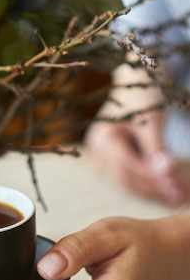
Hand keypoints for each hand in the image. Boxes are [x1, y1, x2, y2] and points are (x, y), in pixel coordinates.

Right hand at [85, 64, 188, 204]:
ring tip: (180, 194)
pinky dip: (151, 184)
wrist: (136, 84)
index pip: (127, 164)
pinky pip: (132, 179)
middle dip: (155, 188)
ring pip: (130, 183)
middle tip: (182, 195)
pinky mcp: (113, 163)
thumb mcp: (151, 121)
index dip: (151, 176)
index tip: (175, 184)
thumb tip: (167, 174)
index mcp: (101, 138)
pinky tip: (170, 188)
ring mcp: (103, 159)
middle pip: (127, 178)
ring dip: (155, 190)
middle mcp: (97, 151)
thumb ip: (156, 149)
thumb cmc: (142, 96)